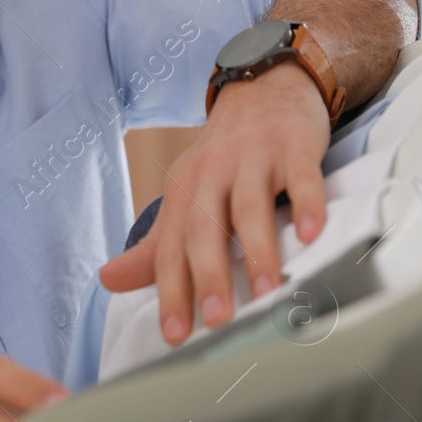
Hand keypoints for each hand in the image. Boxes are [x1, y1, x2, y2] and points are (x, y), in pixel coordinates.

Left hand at [98, 60, 330, 343]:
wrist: (264, 87)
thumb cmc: (226, 155)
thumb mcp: (186, 194)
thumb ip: (156, 244)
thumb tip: (109, 280)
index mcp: (184, 190)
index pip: (171, 248)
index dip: (171, 292)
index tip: (175, 334)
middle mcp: (213, 172)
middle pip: (205, 228)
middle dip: (209, 276)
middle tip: (217, 320)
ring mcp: (254, 157)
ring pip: (251, 205)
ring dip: (258, 250)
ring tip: (267, 292)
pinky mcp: (293, 145)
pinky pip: (301, 176)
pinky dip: (307, 204)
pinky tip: (311, 235)